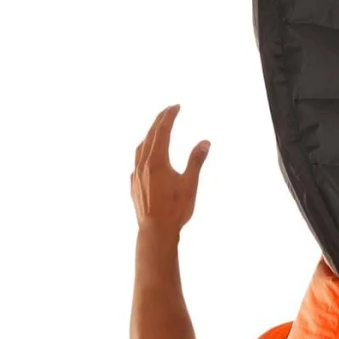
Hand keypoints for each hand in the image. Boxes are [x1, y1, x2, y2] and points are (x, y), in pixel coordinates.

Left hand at [131, 105, 209, 242]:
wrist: (155, 232)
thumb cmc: (175, 210)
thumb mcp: (190, 184)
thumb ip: (196, 161)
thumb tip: (204, 142)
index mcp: (157, 161)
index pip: (162, 131)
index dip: (169, 116)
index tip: (176, 107)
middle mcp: (143, 164)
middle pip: (150, 135)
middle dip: (159, 121)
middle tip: (168, 111)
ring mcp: (136, 175)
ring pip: (140, 148)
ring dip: (149, 136)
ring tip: (157, 131)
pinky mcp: (133, 186)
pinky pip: (136, 163)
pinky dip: (143, 153)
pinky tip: (147, 158)